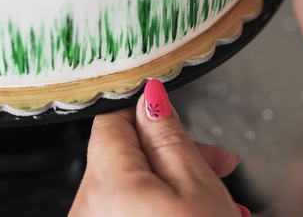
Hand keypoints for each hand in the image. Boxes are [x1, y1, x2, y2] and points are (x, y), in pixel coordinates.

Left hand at [69, 79, 248, 216]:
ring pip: (128, 184)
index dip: (150, 111)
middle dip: (172, 152)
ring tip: (215, 198)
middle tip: (217, 163)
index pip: (112, 118)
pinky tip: (189, 212)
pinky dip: (155, 205)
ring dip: (169, 182)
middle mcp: (86, 207)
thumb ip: (169, 137)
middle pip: (122, 154)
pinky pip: (125, 209)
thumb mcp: (196, 187)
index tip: (178, 117)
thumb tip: (151, 97)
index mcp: (105, 183)